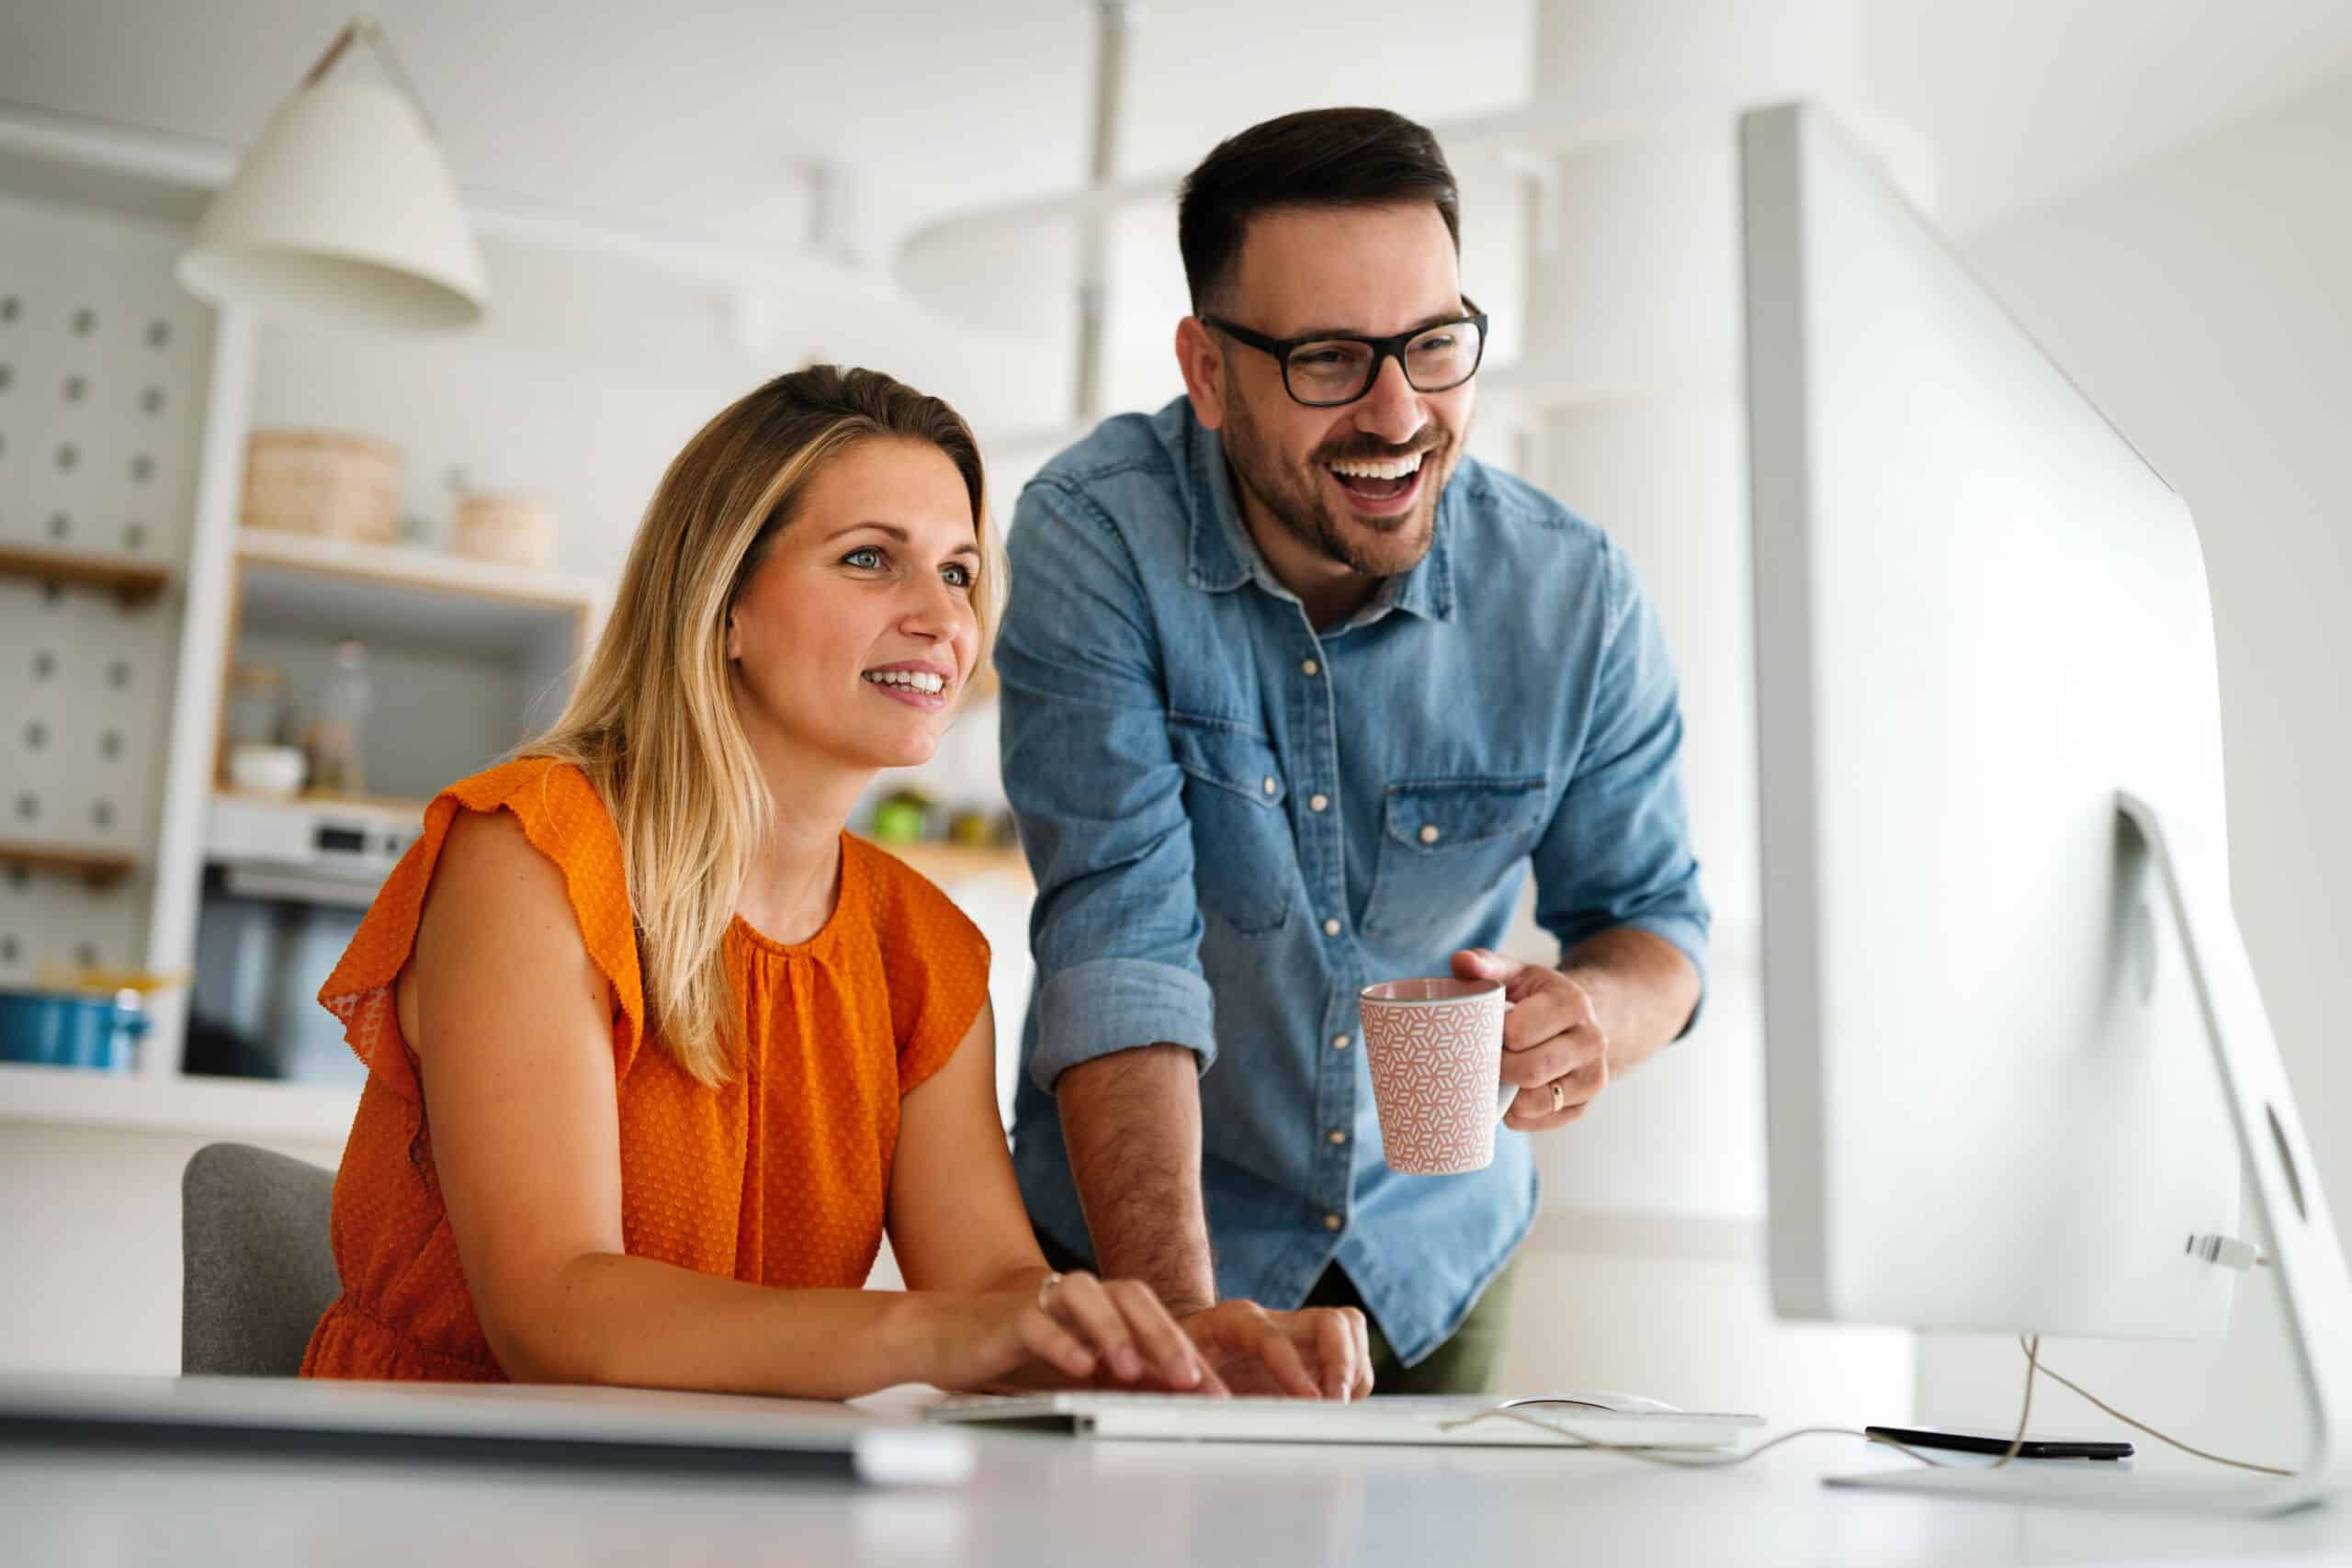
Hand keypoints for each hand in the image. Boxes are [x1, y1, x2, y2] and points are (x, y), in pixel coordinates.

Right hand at [926, 1270, 1225, 1394]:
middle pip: (1131, 1297)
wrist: (945, 1337)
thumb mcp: (1079, 1372)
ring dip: (1114, 1330)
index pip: (1155, 1320)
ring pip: (1086, 1296)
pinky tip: (1079, 1366)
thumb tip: (1175, 1403)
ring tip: (1132, 1368)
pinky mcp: (1007, 1317)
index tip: (1216, 1393)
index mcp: (1101, 1309)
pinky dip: (1061, 1342)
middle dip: (1163, 1337)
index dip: (1187, 1352)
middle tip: (1189, 1377)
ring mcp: (1043, 1302)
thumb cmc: (1016, 1356)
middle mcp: (1079, 1298)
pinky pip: (1038, 1321)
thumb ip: (1121, 1379)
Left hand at [1176, 1299, 1373, 1400]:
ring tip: (1337, 1408)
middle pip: (1330, 1322)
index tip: (1308, 1402)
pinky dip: (1355, 1381)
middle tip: (1334, 1406)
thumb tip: (1214, 1416)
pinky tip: (1336, 1406)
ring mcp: (1298, 1333)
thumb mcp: (1172, 1373)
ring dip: (1353, 1371)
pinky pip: (1353, 1354)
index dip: (1292, 1370)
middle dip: (1341, 1364)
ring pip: (1349, 1330)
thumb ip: (1193, 1392)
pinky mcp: (1314, 1351)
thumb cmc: (1176, 1365)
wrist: (1185, 1355)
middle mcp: (1273, 1320)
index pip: (1271, 1337)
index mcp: (1234, 1320)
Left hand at [1453, 947, 1609, 1131]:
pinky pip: (1541, 1122)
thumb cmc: (1538, 997)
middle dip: (1497, 1068)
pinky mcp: (1585, 1104)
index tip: (1484, 1031)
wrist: (1582, 1020)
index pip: (1518, 1032)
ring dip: (1507, 1095)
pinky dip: (1518, 1115)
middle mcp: (1591, 1042)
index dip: (1492, 1036)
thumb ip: (1487, 964)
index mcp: (1572, 1004)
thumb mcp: (1518, 974)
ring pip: (1536, 1102)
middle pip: (1529, 1070)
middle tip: (1483, 1058)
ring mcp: (1592, 1077)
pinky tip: (1511, 1095)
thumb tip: (1459, 961)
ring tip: (1496, 1076)